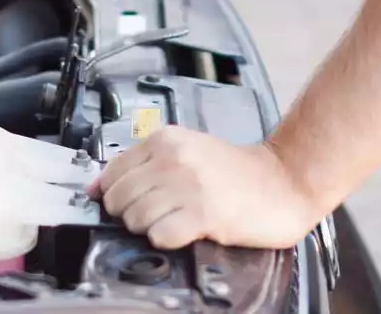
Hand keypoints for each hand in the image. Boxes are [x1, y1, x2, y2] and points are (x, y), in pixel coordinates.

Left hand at [88, 127, 322, 250]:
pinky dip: (167, 240)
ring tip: (175, 221)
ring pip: (135, 220)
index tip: (129, 202)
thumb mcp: (186, 151)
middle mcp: (173, 159)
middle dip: (131, 214)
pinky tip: (185, 231)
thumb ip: (143, 165)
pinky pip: (160, 236)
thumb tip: (97, 188)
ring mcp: (188, 186)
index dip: (115, 194)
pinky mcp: (204, 214)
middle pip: (119, 200)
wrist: (283, 181)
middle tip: (158, 214)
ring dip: (150, 229)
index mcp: (165, 140)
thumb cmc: (236, 171)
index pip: (112, 172)